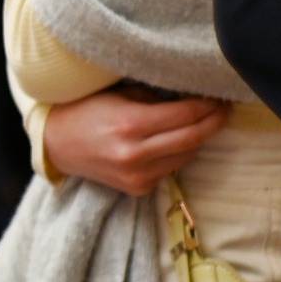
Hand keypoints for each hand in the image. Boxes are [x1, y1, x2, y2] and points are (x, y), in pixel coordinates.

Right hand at [42, 86, 228, 194]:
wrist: (56, 144)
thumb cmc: (86, 110)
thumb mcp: (119, 94)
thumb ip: (156, 98)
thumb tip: (193, 98)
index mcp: (130, 124)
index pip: (186, 115)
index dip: (208, 104)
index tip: (218, 95)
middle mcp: (136, 153)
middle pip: (193, 137)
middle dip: (214, 121)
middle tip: (224, 108)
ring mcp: (138, 175)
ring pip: (188, 155)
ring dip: (198, 138)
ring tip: (199, 122)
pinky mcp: (138, 188)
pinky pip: (172, 168)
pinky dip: (178, 153)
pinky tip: (171, 141)